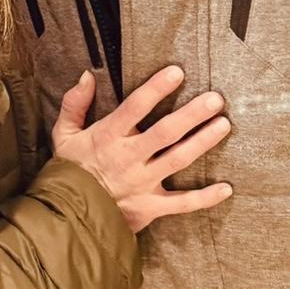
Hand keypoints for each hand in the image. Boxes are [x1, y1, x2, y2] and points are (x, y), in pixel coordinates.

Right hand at [50, 65, 232, 232]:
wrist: (68, 215)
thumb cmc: (70, 170)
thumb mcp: (63, 133)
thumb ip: (74, 103)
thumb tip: (86, 76)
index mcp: (108, 136)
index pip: (135, 106)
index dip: (157, 88)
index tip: (177, 72)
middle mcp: (129, 158)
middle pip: (166, 132)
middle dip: (192, 114)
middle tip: (215, 99)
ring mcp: (143, 183)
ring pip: (178, 160)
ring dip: (203, 142)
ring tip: (223, 124)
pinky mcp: (151, 207)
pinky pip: (182, 204)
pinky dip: (205, 198)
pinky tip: (226, 188)